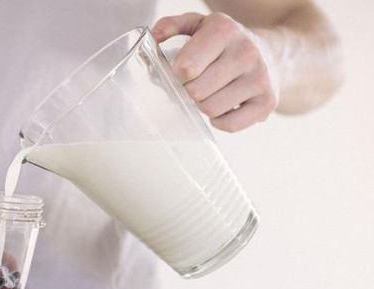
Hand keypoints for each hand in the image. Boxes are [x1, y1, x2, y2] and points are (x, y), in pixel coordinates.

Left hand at [152, 12, 278, 131]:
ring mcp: (260, 78)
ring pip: (211, 109)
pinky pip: (229, 125)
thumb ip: (172, 25)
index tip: (183, 72)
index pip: (186, 68)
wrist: (272, 53)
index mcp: (224, 31)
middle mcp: (246, 52)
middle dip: (189, 91)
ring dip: (204, 106)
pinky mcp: (268, 101)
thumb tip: (153, 37)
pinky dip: (220, 121)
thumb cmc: (225, 43)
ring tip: (212, 93)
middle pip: (196, 92)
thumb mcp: (200, 25)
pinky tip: (224, 106)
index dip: (177, 75)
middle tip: (197, 84)